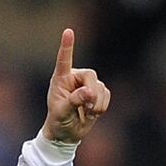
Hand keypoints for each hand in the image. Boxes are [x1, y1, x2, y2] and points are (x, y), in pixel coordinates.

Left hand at [42, 29, 109, 143]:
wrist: (66, 134)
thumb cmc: (58, 121)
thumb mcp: (62, 112)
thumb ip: (74, 101)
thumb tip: (89, 92)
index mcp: (61, 79)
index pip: (64, 60)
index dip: (67, 46)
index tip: (68, 31)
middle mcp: (75, 78)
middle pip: (91, 76)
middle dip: (91, 93)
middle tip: (87, 108)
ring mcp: (88, 84)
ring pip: (101, 87)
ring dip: (96, 103)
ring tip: (86, 113)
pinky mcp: (98, 92)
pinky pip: (107, 95)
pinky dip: (102, 106)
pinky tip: (92, 113)